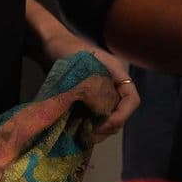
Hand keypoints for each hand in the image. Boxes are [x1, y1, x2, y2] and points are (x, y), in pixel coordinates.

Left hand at [41, 28, 140, 143]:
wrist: (50, 45)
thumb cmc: (66, 49)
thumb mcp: (80, 63)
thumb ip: (93, 85)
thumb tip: (102, 112)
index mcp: (116, 73)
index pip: (131, 98)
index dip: (123, 114)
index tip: (105, 123)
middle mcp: (112, 85)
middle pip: (121, 113)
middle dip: (109, 127)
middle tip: (90, 134)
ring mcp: (100, 94)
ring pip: (109, 119)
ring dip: (99, 131)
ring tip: (83, 136)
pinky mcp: (88, 101)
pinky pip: (95, 119)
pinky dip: (90, 128)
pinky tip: (77, 132)